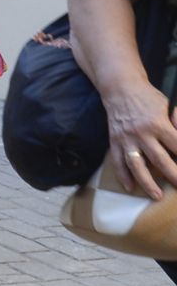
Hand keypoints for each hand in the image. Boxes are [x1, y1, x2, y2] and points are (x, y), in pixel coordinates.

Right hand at [103, 78, 176, 199]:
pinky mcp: (115, 141)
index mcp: (158, 124)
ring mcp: (126, 139)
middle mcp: (142, 133)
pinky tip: (129, 188)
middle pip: (160, 159)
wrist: (120, 89)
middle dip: (173, 175)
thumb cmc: (147, 97)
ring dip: (147, 182)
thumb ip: (175, 123)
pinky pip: (118, 161)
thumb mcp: (167, 106)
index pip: (176, 145)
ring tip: (156, 196)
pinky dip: (123, 176)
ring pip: (137, 165)